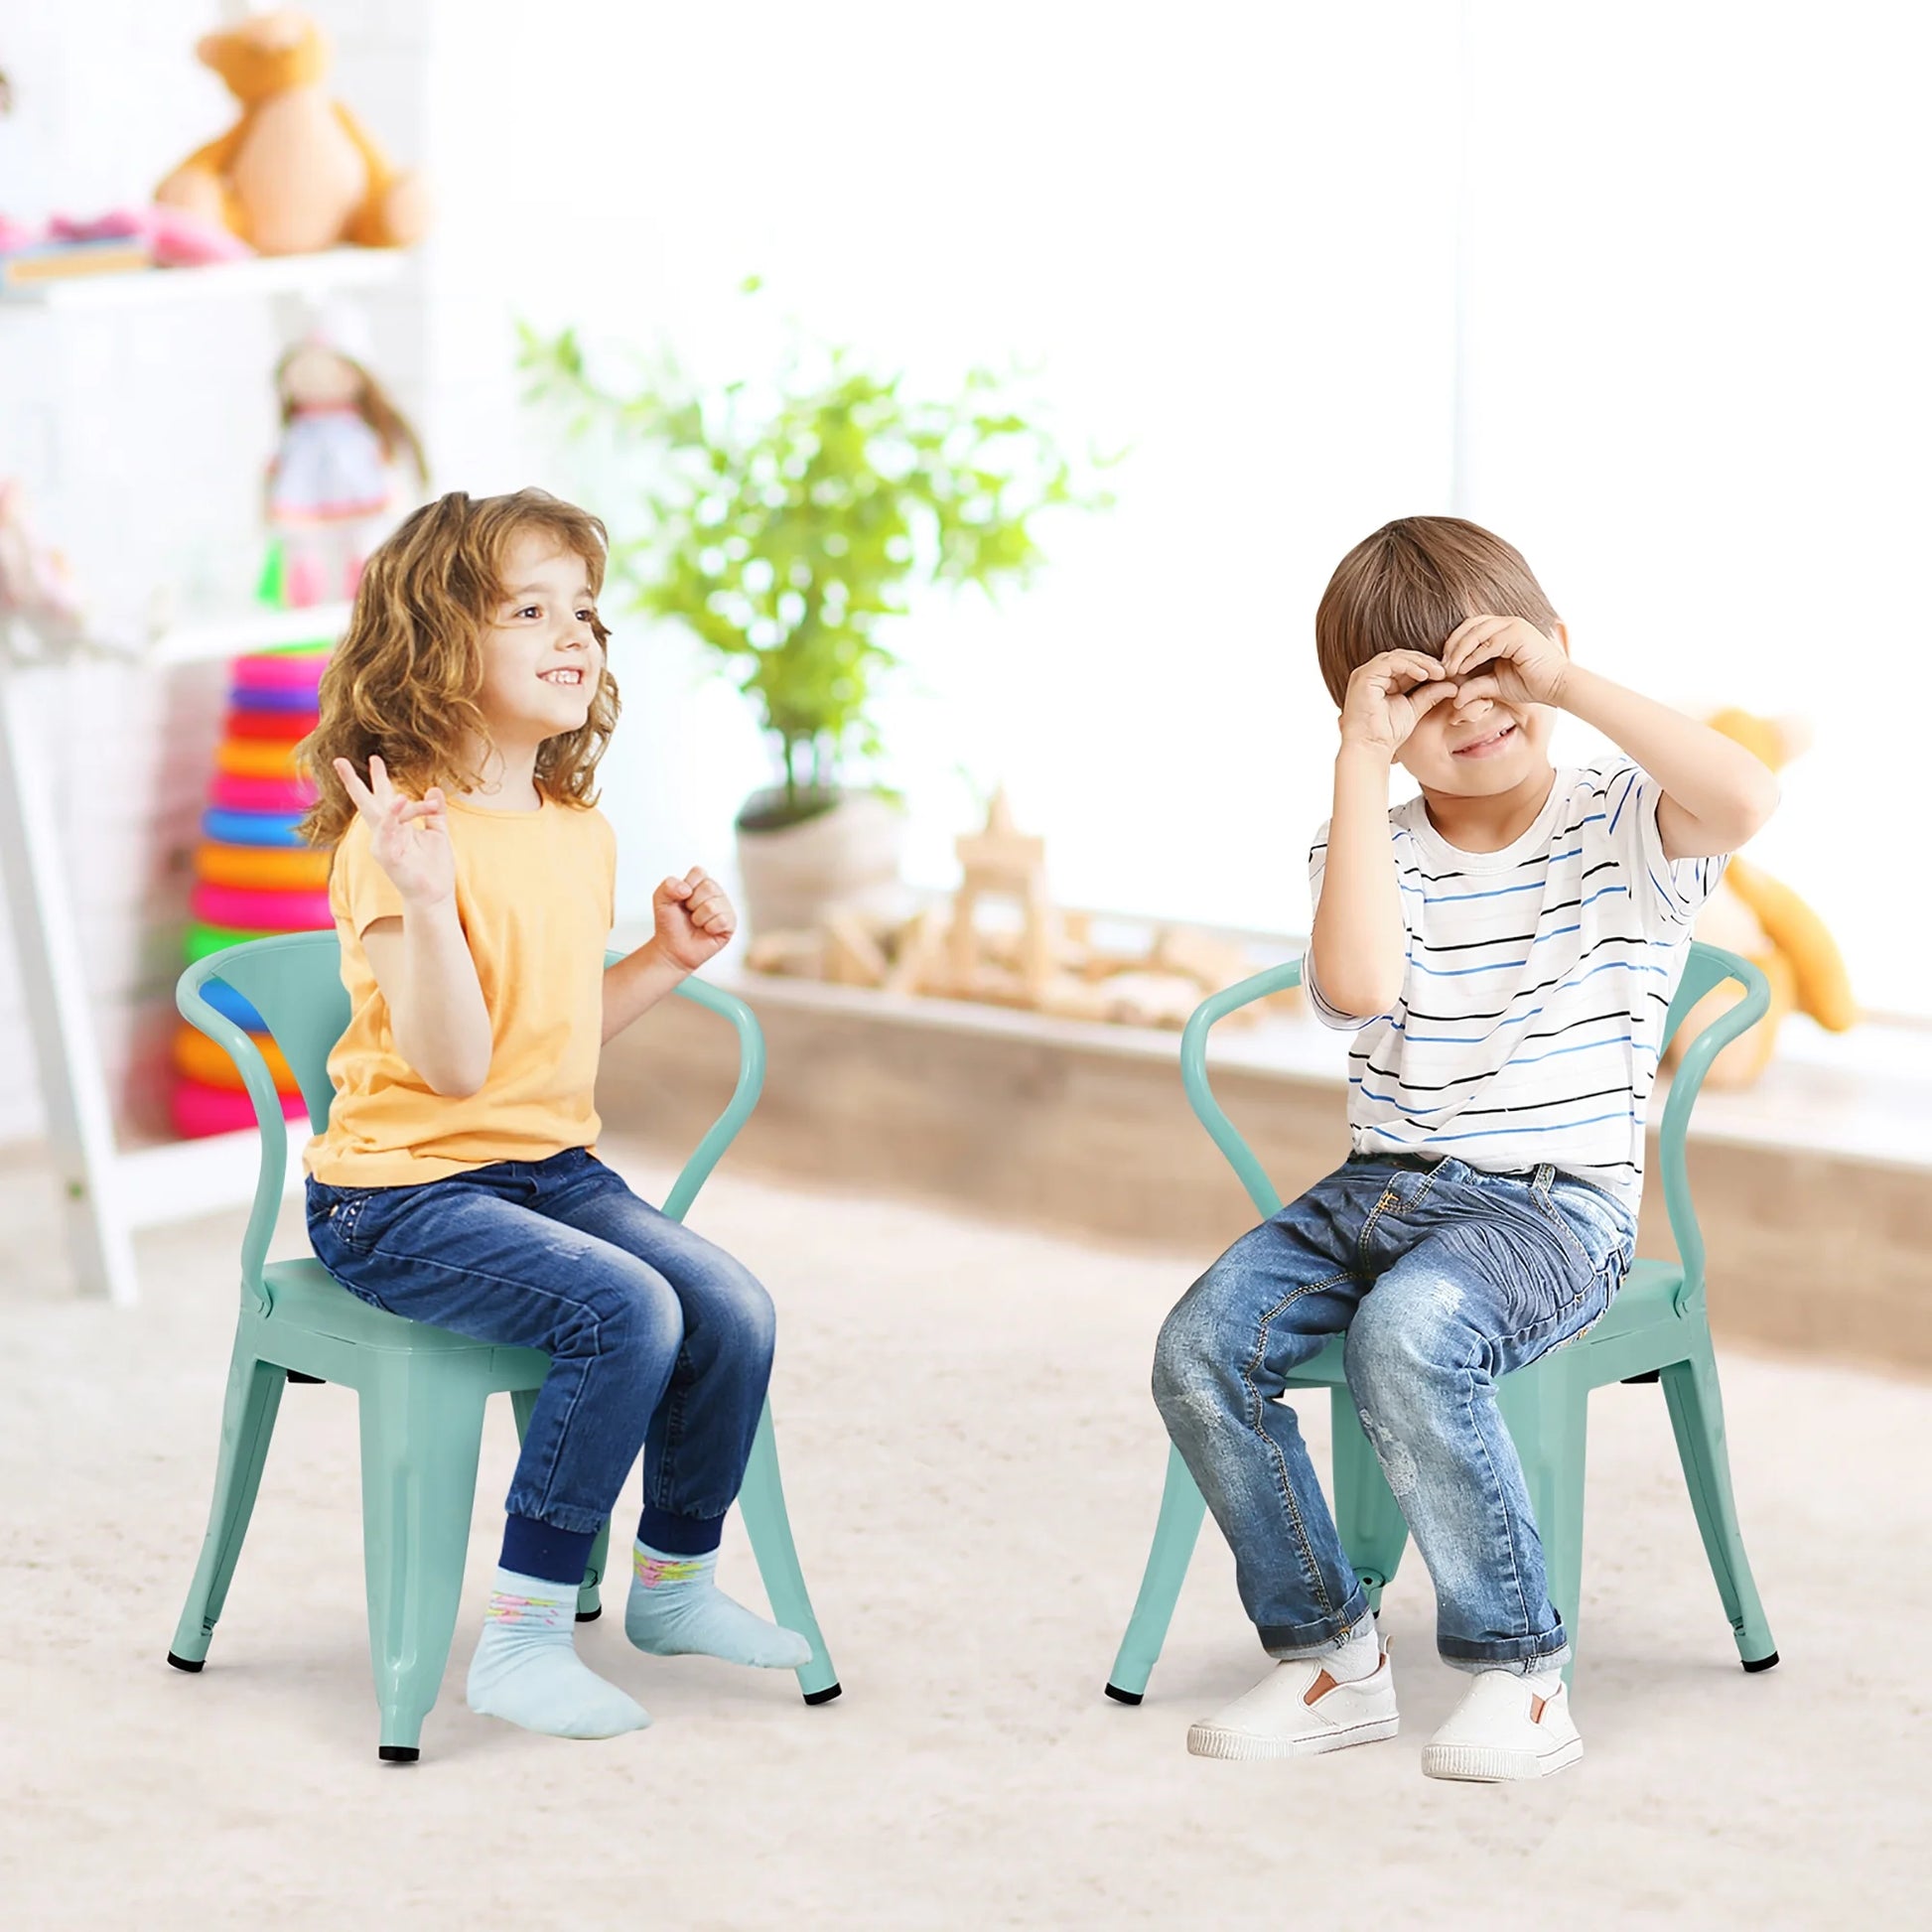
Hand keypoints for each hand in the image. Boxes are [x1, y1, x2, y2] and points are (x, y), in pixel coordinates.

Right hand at [335, 755, 454, 907]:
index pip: (385, 798)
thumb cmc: (434, 868)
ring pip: (378, 812)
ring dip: (378, 787)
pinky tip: (399, 799)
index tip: (396, 771)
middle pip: (367, 802)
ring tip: (375, 761)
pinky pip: (388, 832)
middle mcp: (385, 833)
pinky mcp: (388, 856)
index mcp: (396, 827)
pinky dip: (393, 816)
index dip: (388, 782)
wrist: (435, 895)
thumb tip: (433, 789)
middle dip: (353, 781)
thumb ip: (435, 812)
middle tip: (338, 759)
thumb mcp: (437, 833)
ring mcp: (383, 845)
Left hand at [652, 866, 735, 970]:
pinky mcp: (730, 924)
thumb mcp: (660, 900)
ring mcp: (724, 907)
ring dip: (698, 918)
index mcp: (700, 883)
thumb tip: (687, 890)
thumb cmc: (670, 923)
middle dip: (692, 904)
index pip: (699, 872)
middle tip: (689, 912)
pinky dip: (709, 928)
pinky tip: (706, 930)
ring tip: (696, 923)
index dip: (687, 885)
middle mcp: (715, 893)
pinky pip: (721, 920)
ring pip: (713, 906)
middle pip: (709, 887)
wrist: (673, 948)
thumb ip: (668, 886)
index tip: (680, 898)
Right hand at [1338, 650, 1461, 758]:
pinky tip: (1423, 675)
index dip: (1426, 666)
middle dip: (1425, 662)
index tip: (1446, 674)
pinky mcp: (1364, 677)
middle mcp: (1371, 675)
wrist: (1371, 747)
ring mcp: (1365, 674)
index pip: (1405, 664)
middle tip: (1445, 671)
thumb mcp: (1414, 709)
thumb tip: (1453, 686)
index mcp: (1380, 681)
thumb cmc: (1387, 734)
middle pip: (1402, 657)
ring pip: (1397, 657)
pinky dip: (1408, 666)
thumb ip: (1430, 695)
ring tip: (1438, 672)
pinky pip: (1390, 663)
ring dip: (1420, 662)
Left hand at [1440, 614, 1571, 707]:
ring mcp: (1513, 626)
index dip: (1454, 644)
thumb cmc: (1531, 684)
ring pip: (1476, 632)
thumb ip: (1475, 686)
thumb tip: (1455, 698)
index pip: (1470, 628)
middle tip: (1441, 666)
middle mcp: (1507, 623)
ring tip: (1449, 669)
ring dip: (1459, 650)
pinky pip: (1488, 643)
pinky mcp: (1518, 634)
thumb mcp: (1495, 684)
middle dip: (1452, 645)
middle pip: (1470, 625)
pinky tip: (1463, 669)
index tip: (1442, 665)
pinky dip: (1473, 656)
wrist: (1557, 686)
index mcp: (1502, 630)